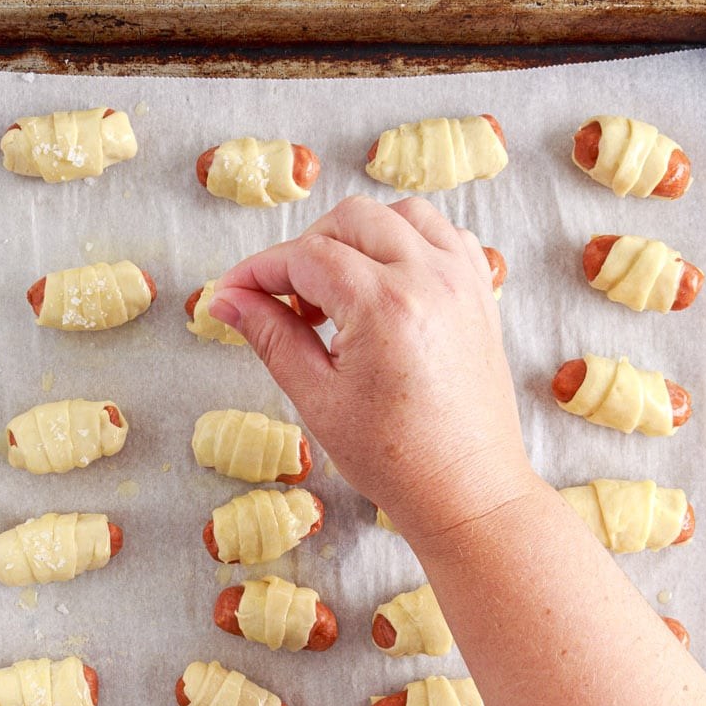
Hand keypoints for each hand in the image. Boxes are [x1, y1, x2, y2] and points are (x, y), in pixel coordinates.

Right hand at [211, 195, 538, 542]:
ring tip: (337, 293)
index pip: (306, 256)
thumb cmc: (393, 458)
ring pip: (400, 215)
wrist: (467, 490)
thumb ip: (271, 336)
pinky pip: (443, 235)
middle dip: (306, 250)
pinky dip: (406, 243)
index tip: (231, 294)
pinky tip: (384, 287)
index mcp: (386, 305)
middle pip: (351, 220)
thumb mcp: (317, 398)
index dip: (259, 270)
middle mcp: (430, 277)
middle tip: (287, 303)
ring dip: (357, 238)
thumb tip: (226, 300)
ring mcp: (463, 279)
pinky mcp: (480, 292)